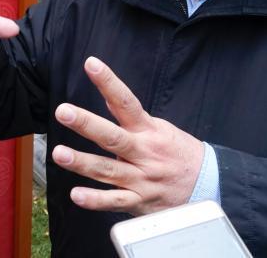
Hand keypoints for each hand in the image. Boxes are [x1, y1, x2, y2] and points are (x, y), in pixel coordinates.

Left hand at [51, 57, 204, 215]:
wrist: (207, 185)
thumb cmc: (180, 154)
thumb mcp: (160, 129)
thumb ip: (132, 118)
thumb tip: (109, 100)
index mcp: (148, 131)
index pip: (126, 102)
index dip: (109, 82)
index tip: (91, 64)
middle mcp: (143, 153)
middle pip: (113, 137)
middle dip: (87, 124)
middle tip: (64, 111)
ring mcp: (141, 178)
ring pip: (108, 170)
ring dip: (82, 162)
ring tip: (59, 153)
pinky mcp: (139, 202)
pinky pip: (115, 201)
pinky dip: (96, 200)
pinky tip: (76, 195)